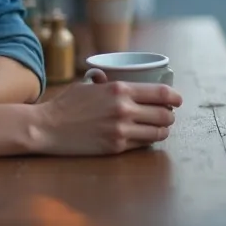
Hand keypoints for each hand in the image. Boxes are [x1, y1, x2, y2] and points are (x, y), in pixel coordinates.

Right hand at [30, 73, 181, 155]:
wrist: (47, 127)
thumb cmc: (66, 104)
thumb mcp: (88, 85)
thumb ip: (106, 82)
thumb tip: (113, 78)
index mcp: (119, 89)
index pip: (161, 93)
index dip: (175, 97)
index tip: (178, 99)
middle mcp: (124, 109)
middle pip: (164, 114)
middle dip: (170, 115)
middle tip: (168, 114)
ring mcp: (121, 131)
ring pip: (158, 132)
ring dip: (163, 130)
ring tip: (160, 127)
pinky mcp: (116, 147)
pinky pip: (142, 144)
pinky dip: (147, 140)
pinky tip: (144, 137)